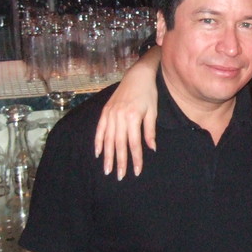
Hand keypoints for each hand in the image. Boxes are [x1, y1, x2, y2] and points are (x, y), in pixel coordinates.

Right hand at [94, 47, 160, 178]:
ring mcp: (110, 114)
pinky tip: (98, 153)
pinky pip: (100, 129)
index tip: (136, 172)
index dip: (136, 159)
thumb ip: (150, 131)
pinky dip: (98, 142)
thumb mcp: (153, 111)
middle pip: (119, 144)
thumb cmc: (148, 94)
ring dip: (107, 156)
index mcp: (133, 117)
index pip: (134, 144)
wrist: (137, 75)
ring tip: (107, 170)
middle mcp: (119, 116)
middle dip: (120, 162)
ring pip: (108, 139)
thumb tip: (151, 149)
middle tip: (119, 177)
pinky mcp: (105, 111)